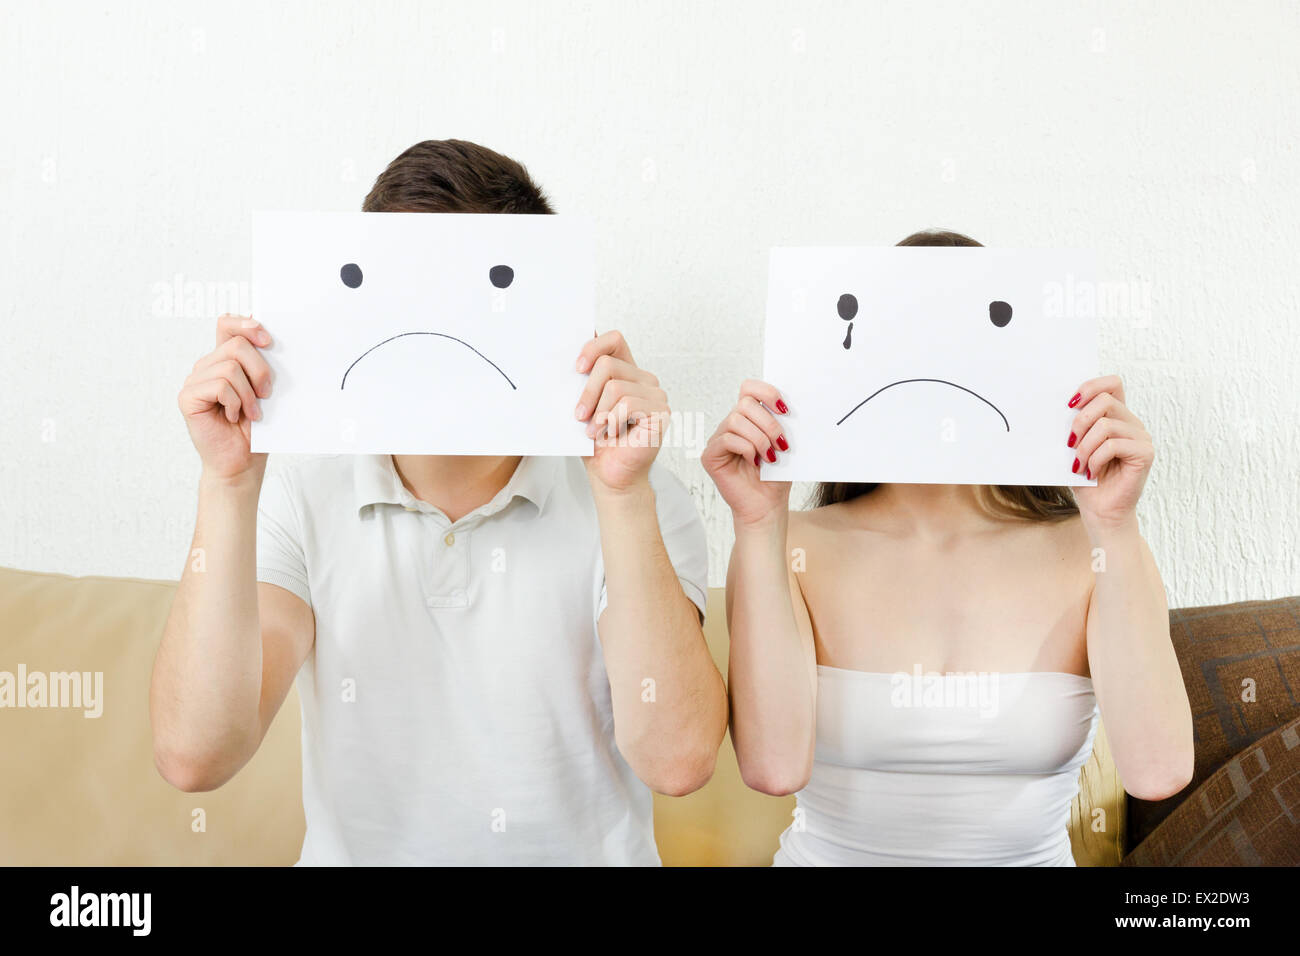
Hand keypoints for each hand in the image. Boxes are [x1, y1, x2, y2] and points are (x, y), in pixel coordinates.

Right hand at [178, 314, 273, 481]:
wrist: (243, 461)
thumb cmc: (256, 428)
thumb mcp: (265, 390)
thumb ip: (263, 364)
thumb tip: (270, 338)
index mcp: (224, 359)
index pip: (227, 323)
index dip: (247, 324)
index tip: (269, 341)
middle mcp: (207, 366)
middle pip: (237, 345)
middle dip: (261, 370)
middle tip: (266, 395)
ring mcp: (194, 380)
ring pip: (230, 367)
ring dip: (249, 394)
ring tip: (251, 412)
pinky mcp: (188, 397)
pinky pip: (219, 386)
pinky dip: (235, 402)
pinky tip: (233, 416)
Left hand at [575, 330, 668, 492]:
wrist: (609, 475)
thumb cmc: (597, 443)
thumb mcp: (584, 405)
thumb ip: (581, 381)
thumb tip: (568, 358)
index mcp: (627, 372)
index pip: (614, 340)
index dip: (594, 347)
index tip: (577, 367)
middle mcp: (644, 380)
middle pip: (608, 365)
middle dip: (587, 392)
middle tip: (579, 415)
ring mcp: (656, 395)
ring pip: (615, 386)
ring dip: (598, 412)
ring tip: (595, 430)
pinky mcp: (661, 413)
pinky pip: (628, 404)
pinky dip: (611, 421)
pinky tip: (610, 434)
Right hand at [702, 380, 791, 527]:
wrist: (767, 506)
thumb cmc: (776, 477)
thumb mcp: (784, 445)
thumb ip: (782, 423)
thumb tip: (789, 406)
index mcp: (749, 418)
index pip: (749, 388)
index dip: (767, 391)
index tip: (785, 409)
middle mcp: (731, 425)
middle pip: (745, 403)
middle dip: (769, 423)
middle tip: (781, 444)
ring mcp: (718, 439)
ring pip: (736, 421)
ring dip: (759, 439)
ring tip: (770, 457)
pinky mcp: (710, 455)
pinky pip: (727, 439)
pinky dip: (746, 449)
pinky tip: (755, 463)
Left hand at [1067, 375, 1153, 532]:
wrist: (1100, 511)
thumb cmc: (1085, 479)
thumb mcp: (1073, 447)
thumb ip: (1073, 426)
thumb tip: (1060, 408)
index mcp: (1117, 416)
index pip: (1112, 384)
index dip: (1090, 386)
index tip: (1069, 404)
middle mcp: (1132, 423)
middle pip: (1105, 400)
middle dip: (1079, 421)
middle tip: (1069, 444)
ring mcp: (1141, 437)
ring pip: (1106, 425)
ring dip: (1084, 447)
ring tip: (1078, 465)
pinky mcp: (1144, 453)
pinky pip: (1113, 445)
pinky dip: (1095, 459)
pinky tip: (1091, 472)